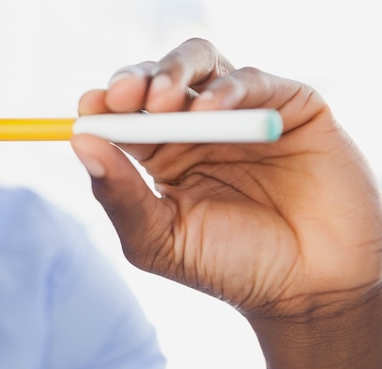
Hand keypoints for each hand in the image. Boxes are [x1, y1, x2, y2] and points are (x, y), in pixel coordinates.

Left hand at [71, 38, 381, 319]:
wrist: (306, 288)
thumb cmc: (228, 268)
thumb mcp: (159, 240)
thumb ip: (120, 196)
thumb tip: (79, 142)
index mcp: (161, 156)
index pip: (124, 116)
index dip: (104, 105)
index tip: (89, 108)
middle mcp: (196, 129)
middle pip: (155, 80)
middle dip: (135, 81)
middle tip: (120, 96)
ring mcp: (239, 114)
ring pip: (199, 64)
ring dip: (172, 72)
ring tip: (160, 101)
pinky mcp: (285, 106)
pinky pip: (251, 81)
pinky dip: (227, 89)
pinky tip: (210, 110)